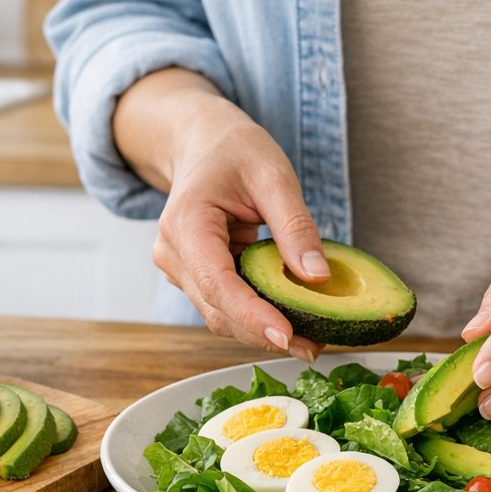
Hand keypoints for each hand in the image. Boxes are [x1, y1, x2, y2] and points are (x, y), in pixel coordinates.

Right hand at [150, 102, 329, 360]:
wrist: (204, 143)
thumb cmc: (235, 151)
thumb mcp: (273, 176)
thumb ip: (295, 226)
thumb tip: (317, 278)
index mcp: (186, 223)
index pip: (216, 282)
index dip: (251, 315)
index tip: (287, 335)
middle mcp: (173, 253)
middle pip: (218, 309)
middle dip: (264, 332)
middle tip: (314, 348)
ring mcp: (180, 268)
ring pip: (220, 314)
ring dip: (262, 331)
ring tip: (310, 340)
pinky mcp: (195, 277)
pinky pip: (225, 305)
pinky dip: (257, 315)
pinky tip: (292, 320)